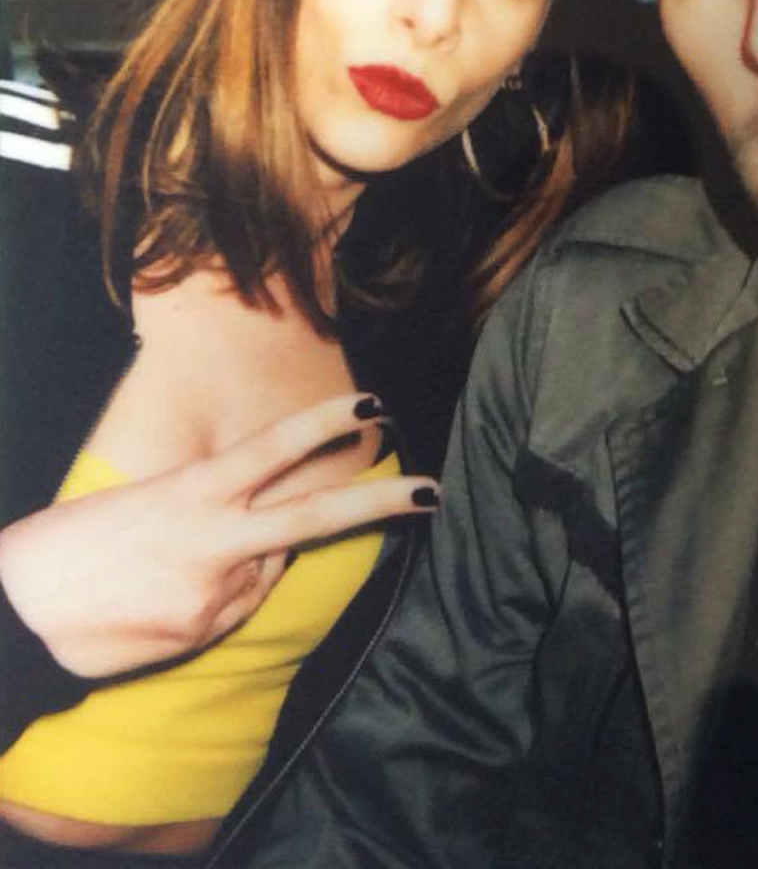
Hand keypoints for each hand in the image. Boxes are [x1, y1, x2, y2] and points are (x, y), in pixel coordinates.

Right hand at [0, 392, 438, 678]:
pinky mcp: (203, 632)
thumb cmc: (65, 546)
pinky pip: (238, 604)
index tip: (373, 407)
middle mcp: (215, 540)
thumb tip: (249, 517)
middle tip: (433, 492)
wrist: (16, 618)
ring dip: (253, 558)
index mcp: (193, 492)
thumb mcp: (138, 502)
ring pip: (268, 567)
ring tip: (177, 560)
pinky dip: (226, 594)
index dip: (326, 426)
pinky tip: (173, 594)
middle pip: (314, 516)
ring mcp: (214, 592)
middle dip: (380, 502)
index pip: (274, 450)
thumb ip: (203, 502)